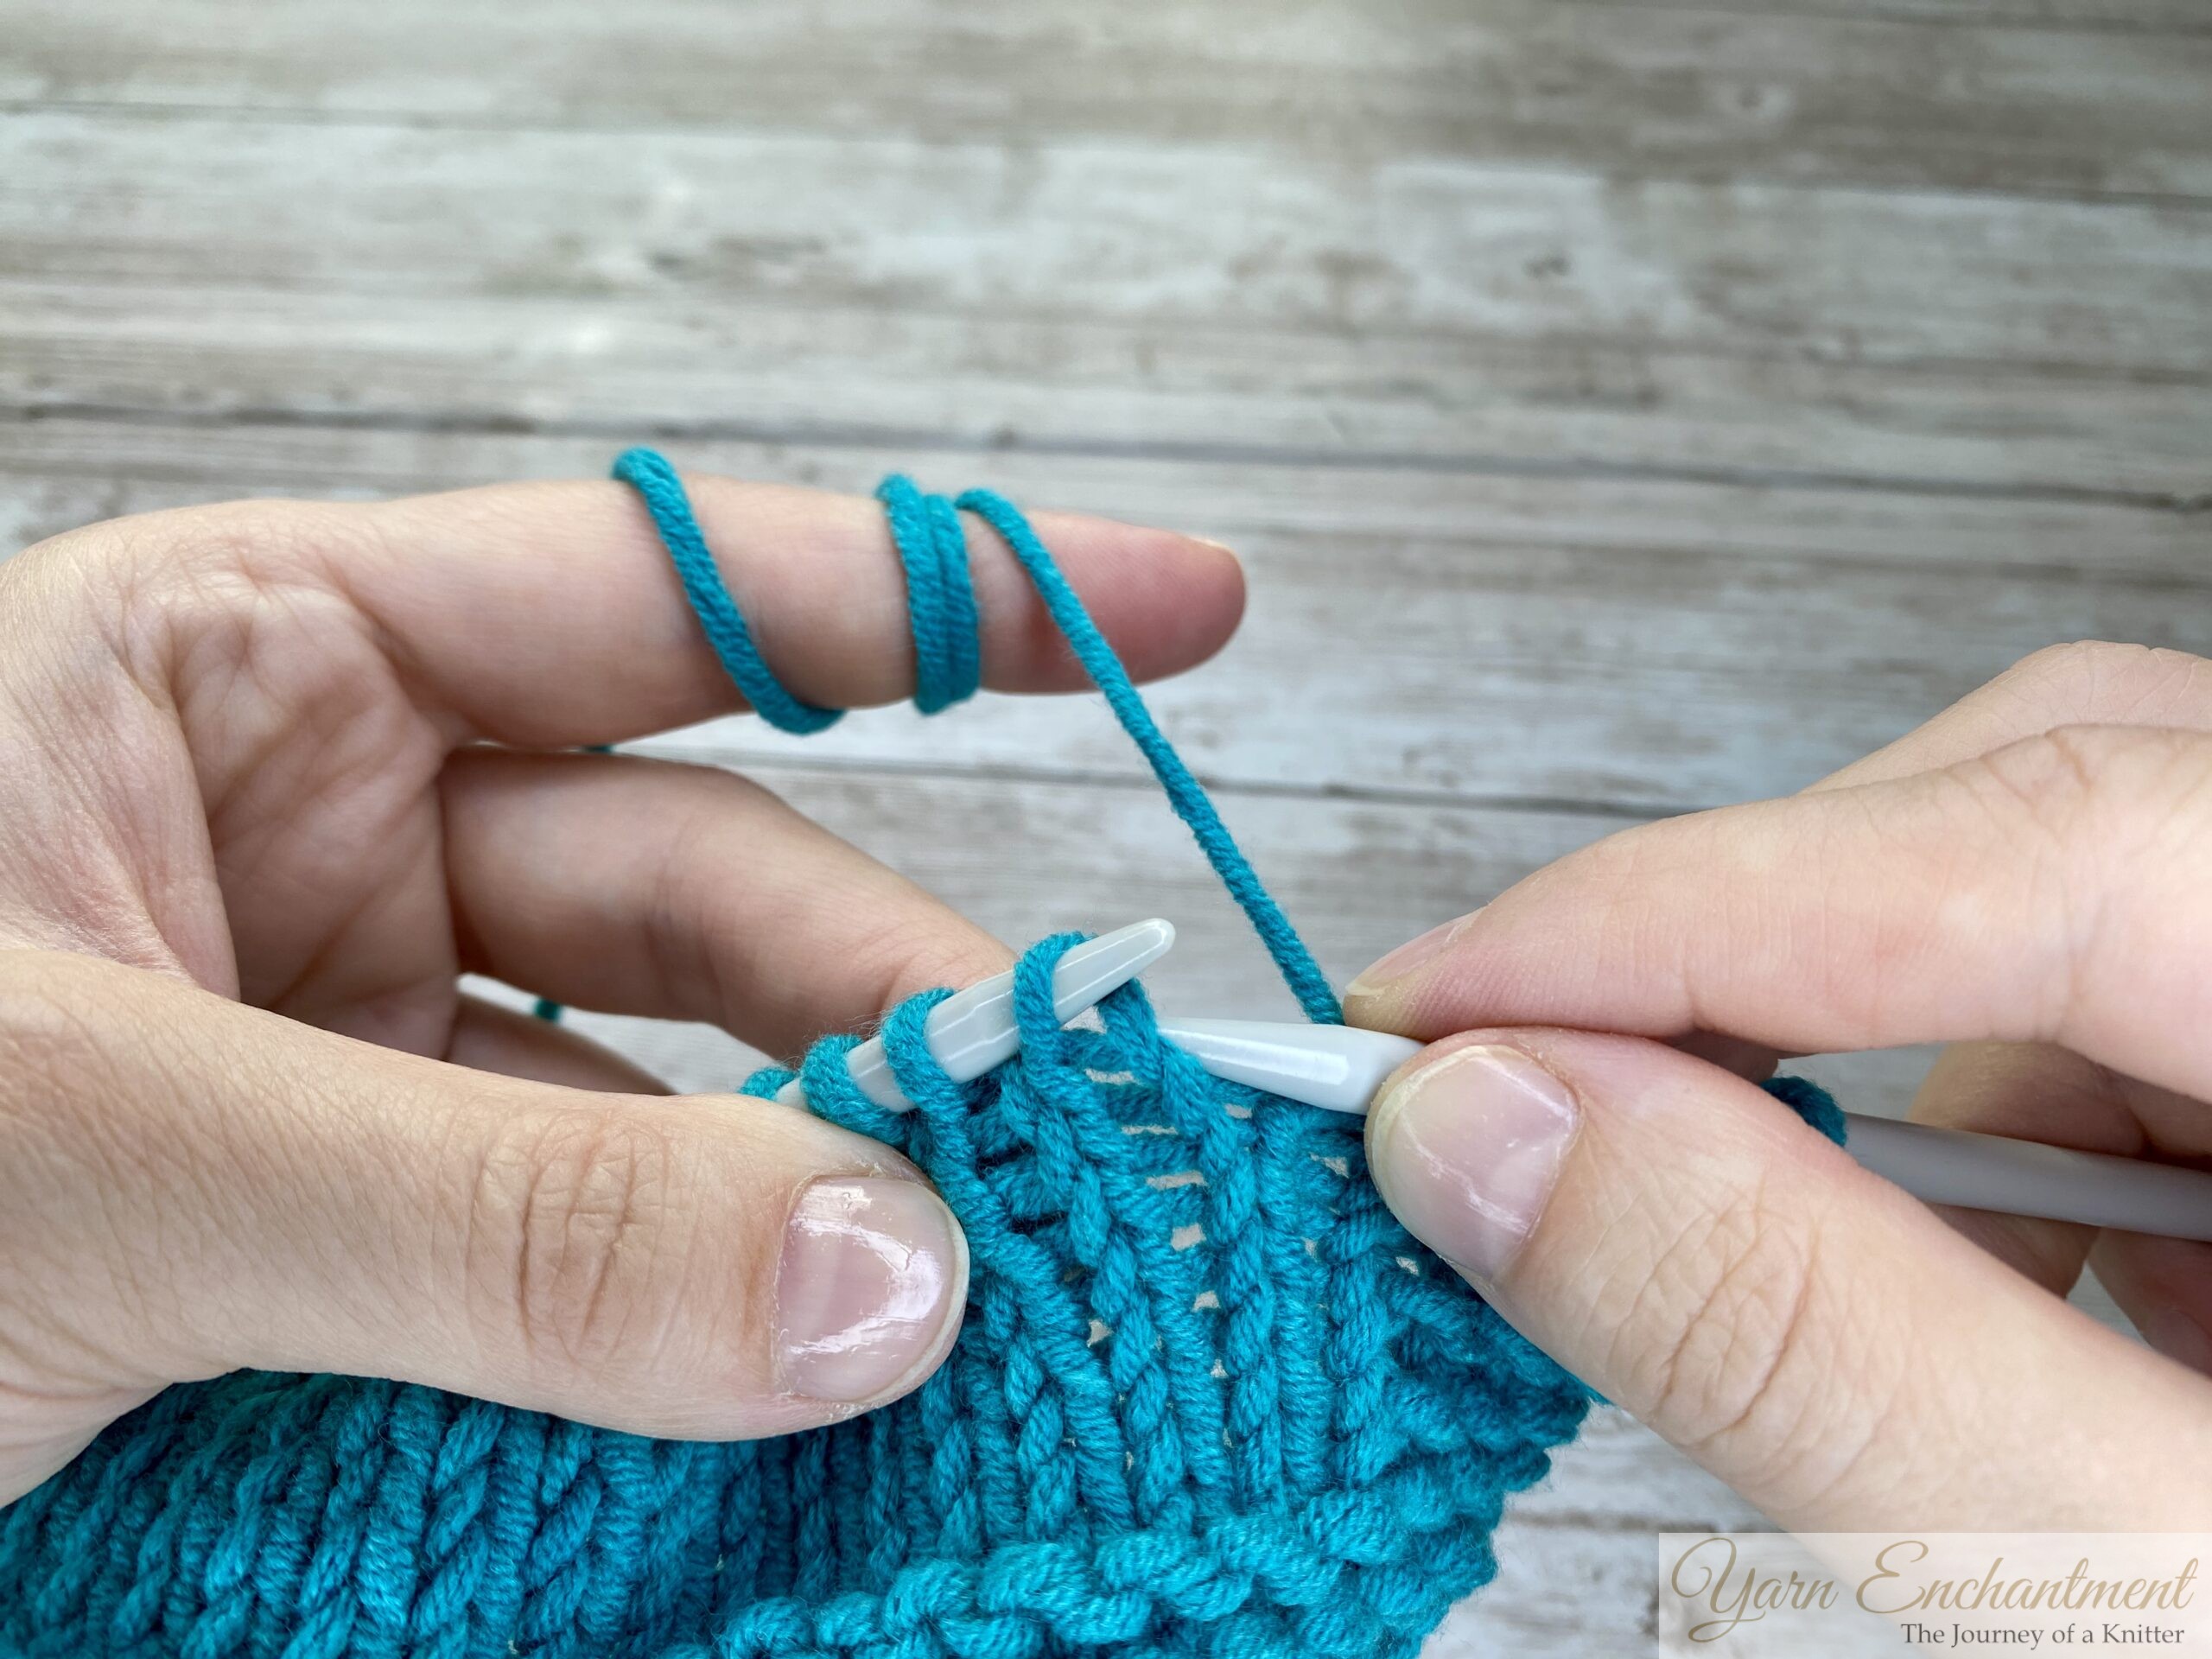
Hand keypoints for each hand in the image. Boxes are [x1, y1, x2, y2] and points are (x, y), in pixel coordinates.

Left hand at [0, 472, 1243, 1503]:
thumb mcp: (91, 1165)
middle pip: (709, 891)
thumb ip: (505, 1221)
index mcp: (240, 676)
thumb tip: (892, 1280)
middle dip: (900, 1009)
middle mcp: (313, 847)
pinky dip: (694, 1357)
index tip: (1195, 604)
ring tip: (981, 1318)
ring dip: (815, 1211)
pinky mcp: (342, 1264)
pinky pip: (581, 1281)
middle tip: (1077, 1153)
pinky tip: (803, 1418)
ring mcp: (340, 1063)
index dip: (949, 591)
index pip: (665, 594)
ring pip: (665, 1107)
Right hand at [1345, 642, 2211, 1528]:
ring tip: (1768, 1290)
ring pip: (2043, 894)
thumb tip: (1489, 1135)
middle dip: (1737, 964)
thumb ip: (1820, 1343)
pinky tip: (1953, 1298)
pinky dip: (1957, 1128)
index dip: (1686, 912)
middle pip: (2029, 803)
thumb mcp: (2136, 1575)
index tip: (1423, 1018)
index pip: (2049, 832)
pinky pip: (2101, 995)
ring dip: (1851, 1074)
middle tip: (1508, 1116)